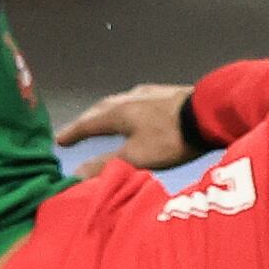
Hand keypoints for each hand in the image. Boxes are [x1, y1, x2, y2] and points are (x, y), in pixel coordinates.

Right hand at [58, 84, 198, 169]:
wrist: (210, 113)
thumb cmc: (170, 138)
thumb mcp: (135, 156)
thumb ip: (105, 165)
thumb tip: (75, 175)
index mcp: (118, 113)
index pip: (88, 123)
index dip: (72, 133)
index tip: (58, 140)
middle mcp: (129, 98)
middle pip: (101, 109)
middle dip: (87, 120)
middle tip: (76, 130)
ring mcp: (150, 93)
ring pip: (120, 102)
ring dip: (107, 112)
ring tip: (103, 120)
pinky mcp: (168, 94)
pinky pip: (137, 100)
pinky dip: (128, 109)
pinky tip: (138, 111)